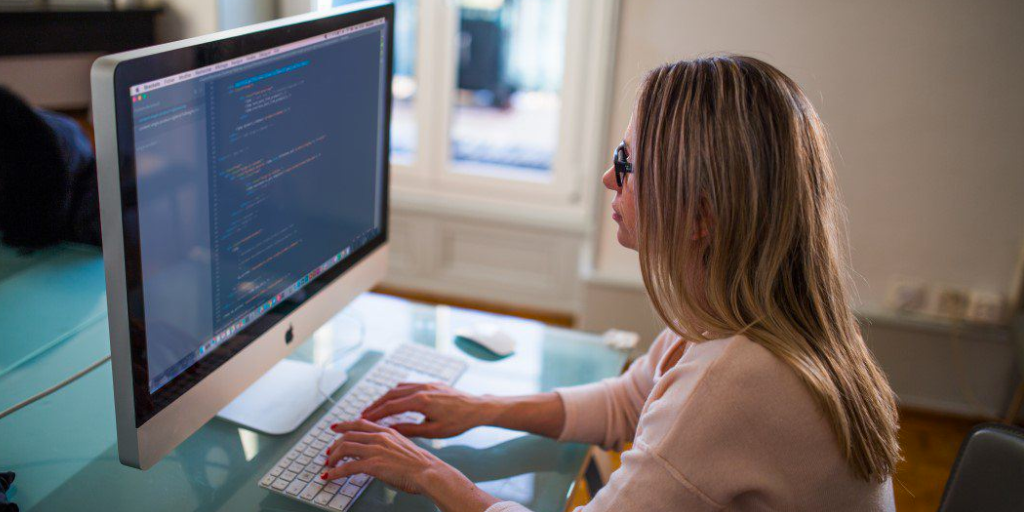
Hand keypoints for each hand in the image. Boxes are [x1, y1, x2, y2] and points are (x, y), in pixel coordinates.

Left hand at [321, 420, 452, 495]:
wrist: (429, 472)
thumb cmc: (421, 465)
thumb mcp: (404, 447)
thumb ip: (390, 445)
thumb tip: (379, 452)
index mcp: (387, 431)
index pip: (360, 423)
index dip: (344, 425)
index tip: (335, 427)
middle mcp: (380, 437)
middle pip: (348, 435)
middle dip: (334, 444)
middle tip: (328, 453)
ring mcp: (376, 450)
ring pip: (345, 448)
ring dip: (333, 457)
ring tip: (328, 466)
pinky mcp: (373, 464)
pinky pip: (347, 467)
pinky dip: (335, 472)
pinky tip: (329, 477)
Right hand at [360, 382, 490, 437]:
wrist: (477, 408)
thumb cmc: (458, 422)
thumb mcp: (433, 431)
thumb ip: (410, 430)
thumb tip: (390, 430)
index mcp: (421, 401)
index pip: (391, 406)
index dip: (375, 413)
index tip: (363, 419)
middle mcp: (422, 388)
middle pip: (391, 394)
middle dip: (375, 404)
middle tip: (363, 414)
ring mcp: (427, 384)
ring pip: (399, 388)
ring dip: (385, 397)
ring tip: (375, 408)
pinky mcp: (431, 383)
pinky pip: (409, 385)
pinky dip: (397, 391)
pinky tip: (393, 398)